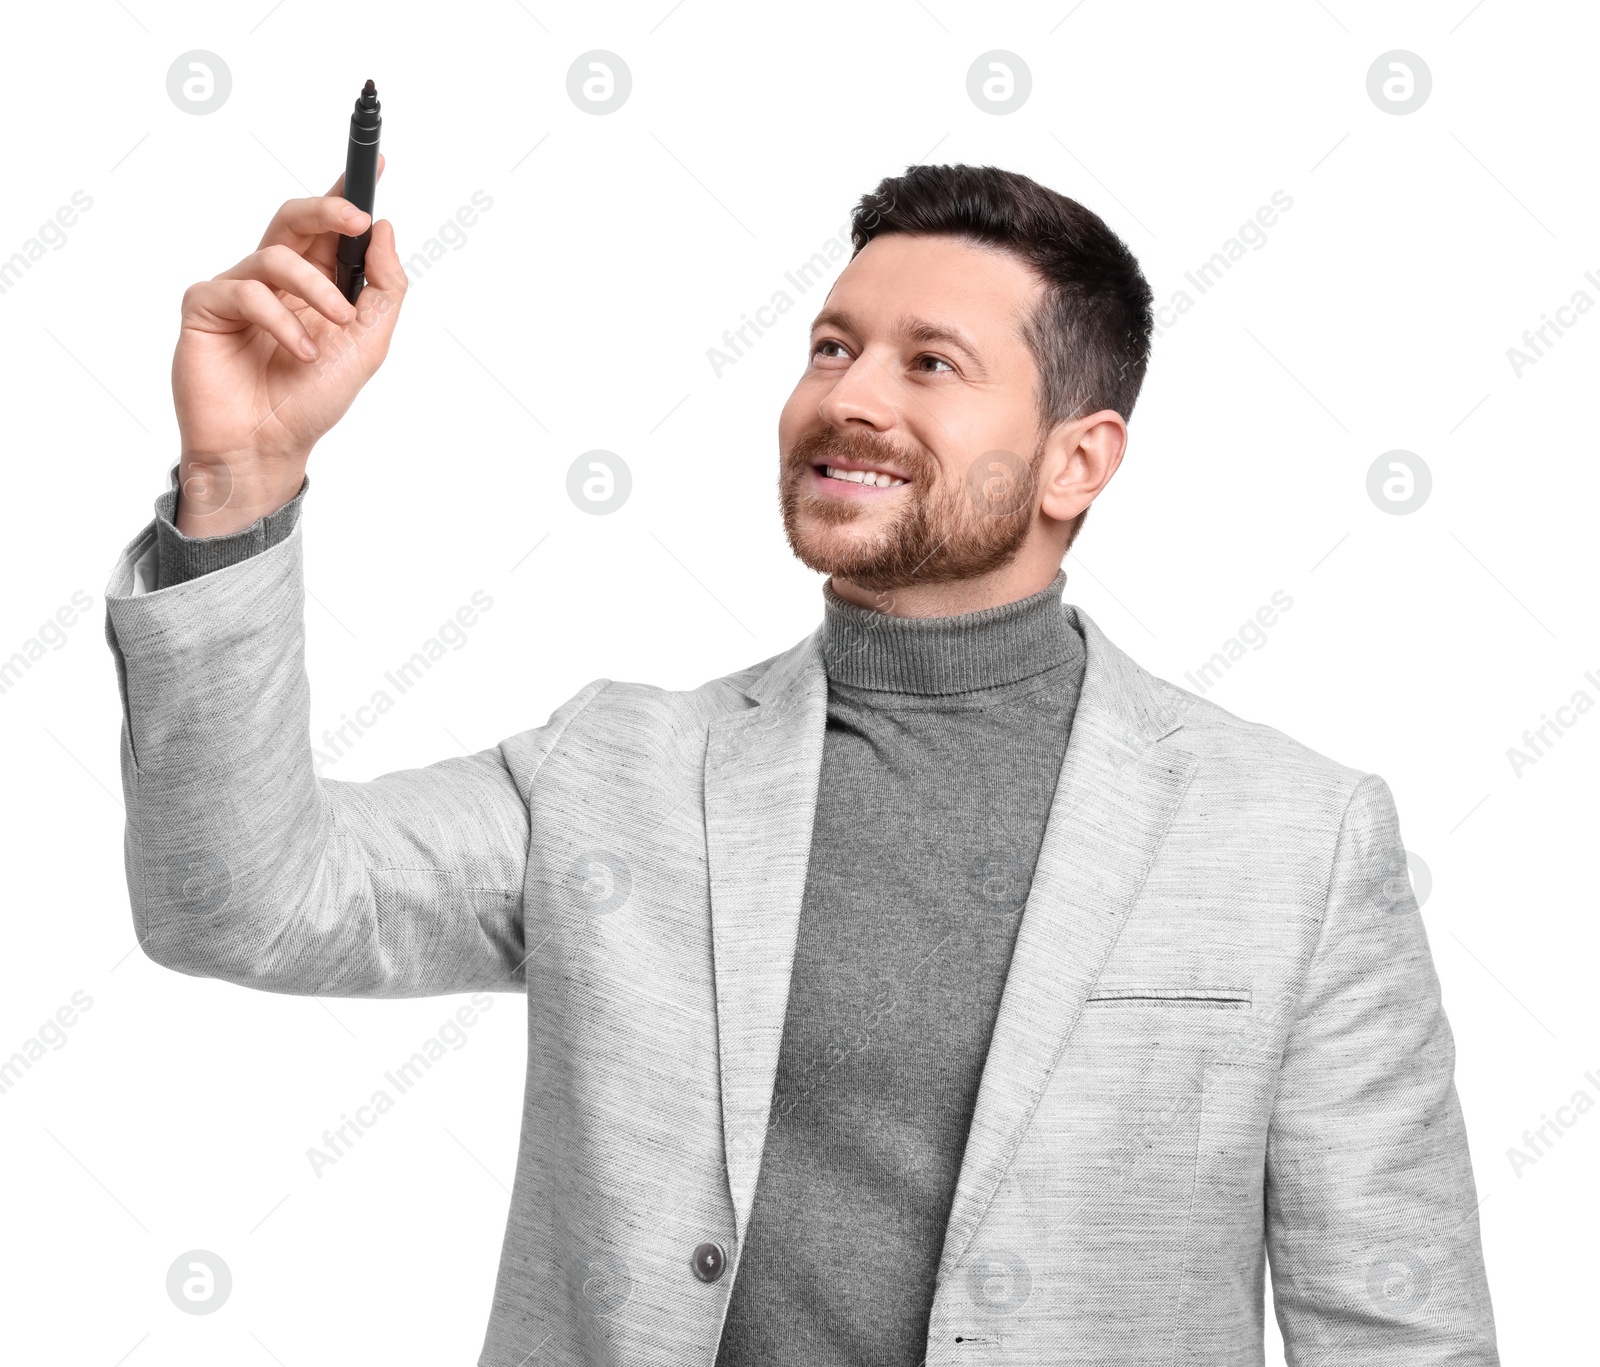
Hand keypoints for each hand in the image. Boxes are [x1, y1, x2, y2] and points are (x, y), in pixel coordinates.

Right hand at [172, 156, 404, 533]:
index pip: (329, 229)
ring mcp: (237, 290)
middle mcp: (275, 280)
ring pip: (276, 255)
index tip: (378, 164)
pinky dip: (282, 320)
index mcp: (314, 284)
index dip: (347, 194)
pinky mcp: (205, 306)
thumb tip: (383, 229)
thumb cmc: (312, 401)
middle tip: (356, 217)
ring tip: (335, 327)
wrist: (268, 447)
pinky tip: (299, 351)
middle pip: (294, 219)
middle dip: (328, 209)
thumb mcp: (368, 345)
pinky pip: (246, 290)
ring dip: (316, 290)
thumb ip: (383, 288)